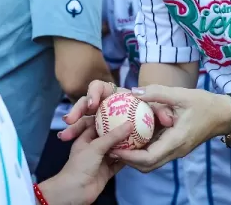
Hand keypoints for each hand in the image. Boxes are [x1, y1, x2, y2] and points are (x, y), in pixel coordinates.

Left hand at [39, 122, 131, 204]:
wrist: (74, 191)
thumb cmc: (80, 165)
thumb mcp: (95, 146)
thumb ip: (112, 136)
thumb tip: (129, 124)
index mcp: (85, 138)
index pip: (98, 123)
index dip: (109, 117)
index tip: (123, 111)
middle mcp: (93, 148)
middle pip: (109, 137)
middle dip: (120, 132)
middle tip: (136, 123)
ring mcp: (100, 160)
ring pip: (115, 150)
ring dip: (125, 146)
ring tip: (140, 136)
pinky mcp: (107, 171)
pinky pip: (119, 163)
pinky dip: (127, 159)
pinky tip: (138, 153)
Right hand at [59, 80, 173, 141]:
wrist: (166, 128)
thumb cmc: (162, 114)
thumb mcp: (166, 108)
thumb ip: (162, 108)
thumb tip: (155, 109)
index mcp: (117, 95)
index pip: (100, 87)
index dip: (93, 93)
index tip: (92, 105)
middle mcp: (107, 105)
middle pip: (87, 103)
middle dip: (77, 110)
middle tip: (69, 120)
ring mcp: (103, 119)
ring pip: (84, 120)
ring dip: (73, 127)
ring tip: (63, 137)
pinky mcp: (102, 132)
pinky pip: (88, 135)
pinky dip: (76, 137)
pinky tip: (66, 142)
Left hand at [109, 85, 230, 172]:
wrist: (224, 114)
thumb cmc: (205, 103)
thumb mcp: (181, 94)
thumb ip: (157, 93)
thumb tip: (133, 92)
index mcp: (177, 141)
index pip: (149, 157)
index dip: (129, 157)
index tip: (114, 148)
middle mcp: (176, 150)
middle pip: (148, 166)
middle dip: (128, 160)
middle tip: (110, 147)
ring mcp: (177, 151)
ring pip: (152, 162)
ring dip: (134, 157)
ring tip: (118, 144)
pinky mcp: (177, 147)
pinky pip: (157, 154)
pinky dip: (143, 151)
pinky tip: (132, 137)